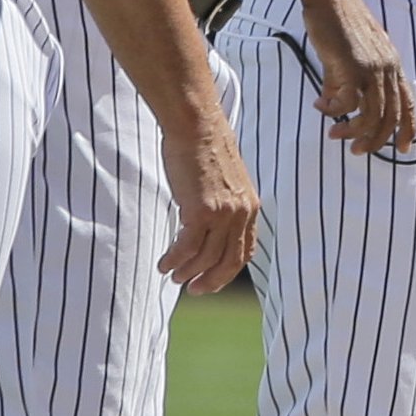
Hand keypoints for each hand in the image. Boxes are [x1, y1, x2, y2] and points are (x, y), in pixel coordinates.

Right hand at [157, 109, 260, 292]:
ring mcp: (223, 214)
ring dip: (187, 272)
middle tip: (193, 289)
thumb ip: (226, 203)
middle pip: (229, 262)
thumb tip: (209, 223)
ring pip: (205, 258)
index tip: (212, 279)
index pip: (245, 251)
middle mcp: (241, 214)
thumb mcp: (227, 181)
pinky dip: (174, 260)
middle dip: (211, 281)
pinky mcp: (201, 211)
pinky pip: (187, 248)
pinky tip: (164, 264)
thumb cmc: (205, 148)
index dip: (228, 271)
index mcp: (251, 207)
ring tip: (173, 277)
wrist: (197, 126)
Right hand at [296, 0, 415, 153]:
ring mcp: (372, 69)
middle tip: (355, 150)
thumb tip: (331, 105)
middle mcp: (387, 69)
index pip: (408, 104)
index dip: (408, 129)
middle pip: (390, 117)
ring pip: (372, 117)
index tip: (402, 149)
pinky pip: (345, 104)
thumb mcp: (350, 53)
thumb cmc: (337, 20)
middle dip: (374, 140)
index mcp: (392, 64)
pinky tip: (320, 105)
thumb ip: (345, 80)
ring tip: (335, 135)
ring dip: (353, 132)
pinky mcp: (352, 68)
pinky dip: (333, 111)